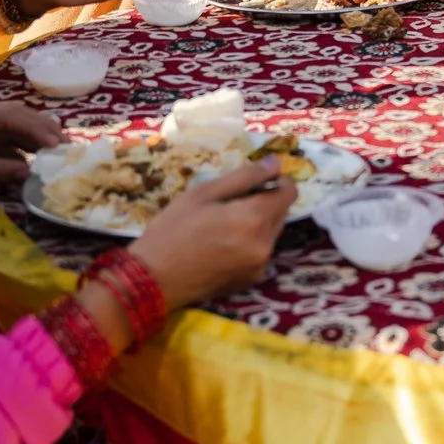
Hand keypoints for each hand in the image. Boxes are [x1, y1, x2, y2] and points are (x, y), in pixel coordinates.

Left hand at [0, 101, 64, 228]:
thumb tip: (30, 171)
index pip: (6, 117)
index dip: (35, 129)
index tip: (58, 142)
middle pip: (10, 116)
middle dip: (38, 129)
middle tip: (64, 143)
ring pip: (7, 127)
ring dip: (30, 138)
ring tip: (56, 149)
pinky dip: (16, 149)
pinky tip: (34, 158)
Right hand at [127, 157, 298, 307]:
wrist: (153, 280)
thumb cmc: (172, 230)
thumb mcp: (203, 193)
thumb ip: (244, 177)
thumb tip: (275, 163)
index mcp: (254, 219)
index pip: (290, 192)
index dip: (277, 181)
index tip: (256, 180)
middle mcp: (265, 244)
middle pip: (281, 212)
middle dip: (264, 202)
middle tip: (229, 203)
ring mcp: (260, 266)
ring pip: (271, 233)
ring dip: (257, 223)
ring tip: (222, 225)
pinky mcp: (251, 280)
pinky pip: (260, 252)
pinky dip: (249, 244)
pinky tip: (221, 245)